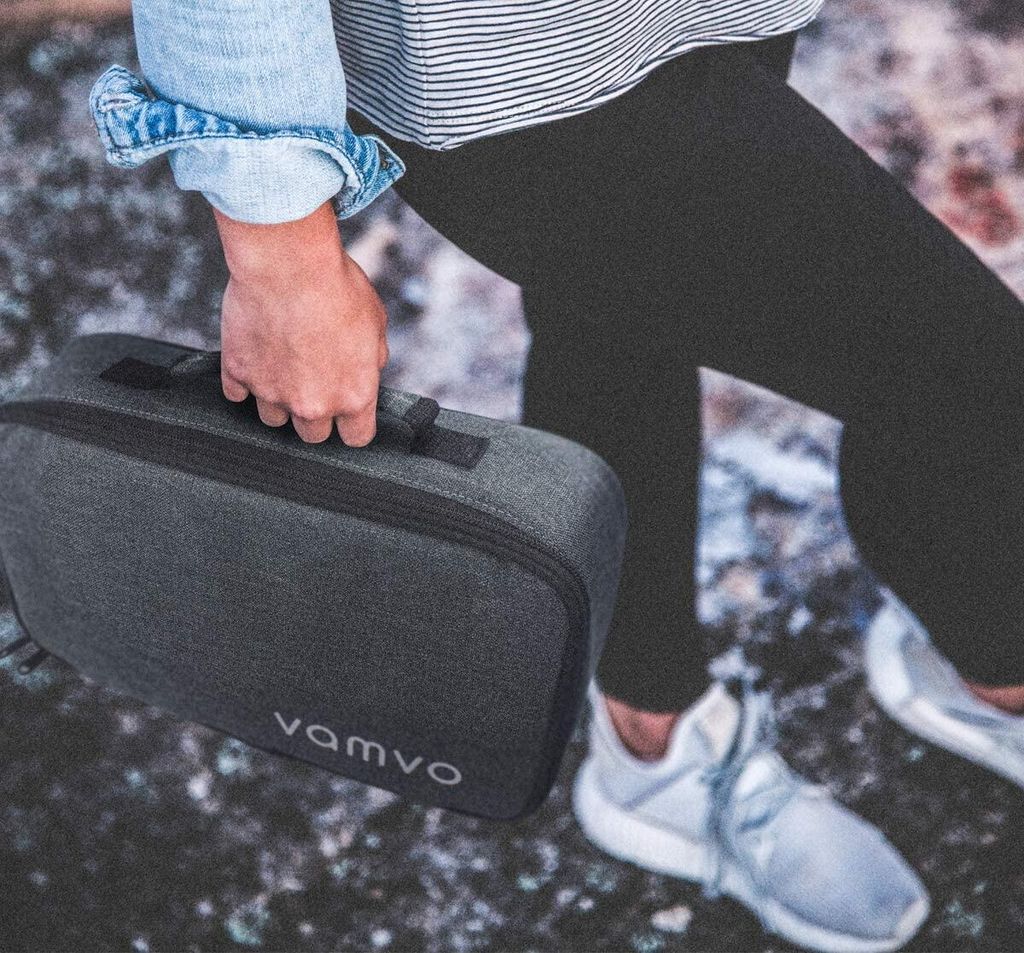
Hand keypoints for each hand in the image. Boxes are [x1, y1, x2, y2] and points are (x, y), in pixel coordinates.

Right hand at [212, 200, 388, 444]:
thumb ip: (372, 358)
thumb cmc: (336, 287)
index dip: (353, 426)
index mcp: (353, 396)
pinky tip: (256, 358)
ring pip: (273, 419)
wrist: (288, 263)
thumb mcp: (376, 324)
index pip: (356, 438)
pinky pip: (237, 394)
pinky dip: (245, 380)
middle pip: (312, 435)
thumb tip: (368, 368)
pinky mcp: (239, 373)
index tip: (348, 415)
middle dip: (315, 415)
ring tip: (284, 368)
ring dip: (279, 401)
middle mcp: (312, 404)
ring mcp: (272, 393)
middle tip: (314, 383)